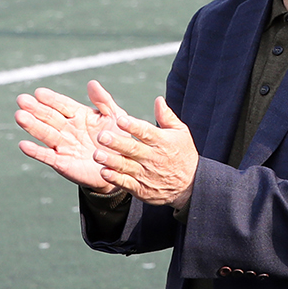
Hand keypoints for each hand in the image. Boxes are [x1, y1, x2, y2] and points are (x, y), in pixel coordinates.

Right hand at [16, 81, 126, 191]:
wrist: (122, 168)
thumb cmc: (119, 139)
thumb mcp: (114, 117)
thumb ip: (103, 100)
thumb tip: (92, 83)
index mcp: (79, 115)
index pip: (62, 105)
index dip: (51, 99)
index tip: (39, 92)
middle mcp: (68, 129)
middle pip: (49, 117)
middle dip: (36, 109)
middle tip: (22, 100)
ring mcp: (64, 146)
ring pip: (45, 134)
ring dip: (32, 126)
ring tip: (20, 116)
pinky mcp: (62, 163)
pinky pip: (47, 156)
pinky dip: (35, 151)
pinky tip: (23, 144)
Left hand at [92, 95, 197, 209]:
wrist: (191, 185)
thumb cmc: (183, 154)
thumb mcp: (181, 133)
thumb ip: (167, 117)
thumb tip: (158, 100)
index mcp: (162, 142)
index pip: (146, 133)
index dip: (133, 126)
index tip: (120, 119)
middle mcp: (153, 158)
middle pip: (133, 149)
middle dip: (116, 143)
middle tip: (101, 136)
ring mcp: (147, 174)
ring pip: (126, 166)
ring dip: (111, 160)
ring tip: (97, 154)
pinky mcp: (142, 188)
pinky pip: (126, 183)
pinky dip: (115, 178)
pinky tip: (104, 172)